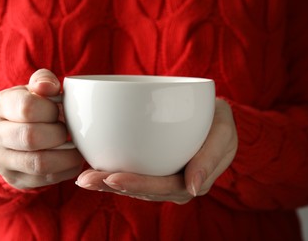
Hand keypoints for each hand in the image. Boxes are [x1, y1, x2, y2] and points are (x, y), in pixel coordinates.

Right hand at [0, 69, 83, 189]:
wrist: (11, 134)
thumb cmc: (32, 107)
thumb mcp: (35, 89)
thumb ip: (43, 81)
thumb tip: (49, 87)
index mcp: (0, 105)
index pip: (27, 108)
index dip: (51, 110)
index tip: (59, 111)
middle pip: (31, 138)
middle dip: (59, 134)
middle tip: (68, 130)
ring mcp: (1, 160)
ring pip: (39, 163)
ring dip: (67, 155)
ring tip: (76, 147)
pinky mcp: (15, 179)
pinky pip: (46, 179)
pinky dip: (67, 169)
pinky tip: (72, 159)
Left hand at [75, 98, 236, 203]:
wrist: (215, 118)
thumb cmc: (219, 124)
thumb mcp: (224, 133)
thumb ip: (211, 158)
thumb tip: (193, 188)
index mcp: (192, 181)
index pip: (162, 187)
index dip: (137, 185)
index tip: (113, 178)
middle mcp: (175, 184)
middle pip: (141, 189)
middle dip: (112, 186)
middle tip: (86, 180)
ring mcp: (163, 177)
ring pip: (133, 185)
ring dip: (107, 183)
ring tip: (83, 178)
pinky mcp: (154, 168)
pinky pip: (132, 172)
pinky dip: (112, 171)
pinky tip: (94, 167)